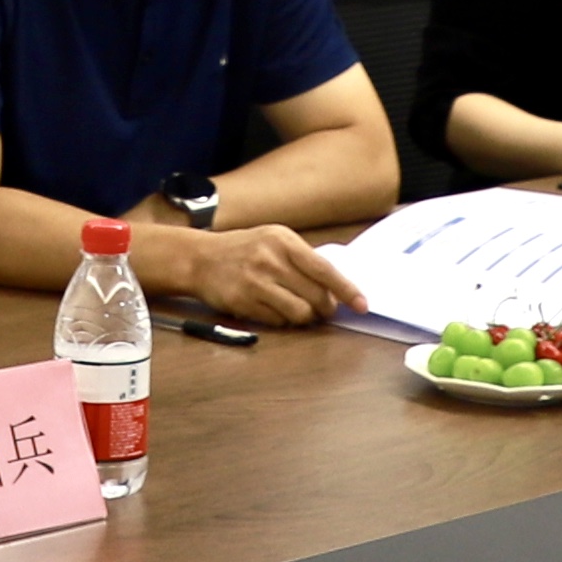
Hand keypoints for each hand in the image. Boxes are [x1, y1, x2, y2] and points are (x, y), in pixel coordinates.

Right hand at [158, 220, 362, 328]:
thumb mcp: (273, 240)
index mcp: (283, 240)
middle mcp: (271, 259)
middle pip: (316, 295)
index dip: (347, 290)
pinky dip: (283, 320)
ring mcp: (256, 281)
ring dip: (305, 317)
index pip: (325, 269)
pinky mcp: (243, 301)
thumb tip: (336, 286)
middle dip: (326, 308)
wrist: (199, 258)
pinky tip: (274, 309)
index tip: (362, 305)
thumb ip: (302, 259)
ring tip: (300, 311)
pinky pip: (278, 321)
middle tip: (324, 309)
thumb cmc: (243, 249)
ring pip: (300, 312)